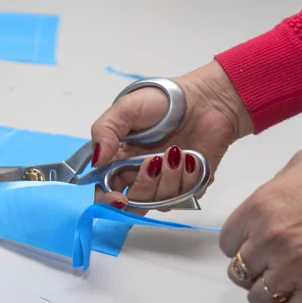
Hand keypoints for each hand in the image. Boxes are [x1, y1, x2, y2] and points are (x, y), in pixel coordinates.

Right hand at [91, 61, 252, 212]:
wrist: (205, 98)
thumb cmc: (162, 101)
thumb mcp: (125, 109)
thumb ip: (105, 132)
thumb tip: (96, 161)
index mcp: (117, 160)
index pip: (103, 191)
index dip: (107, 201)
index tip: (118, 198)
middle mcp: (138, 176)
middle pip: (132, 204)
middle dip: (142, 187)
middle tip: (153, 161)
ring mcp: (164, 183)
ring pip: (159, 203)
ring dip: (168, 178)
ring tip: (177, 150)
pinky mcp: (189, 186)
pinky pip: (185, 198)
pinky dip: (188, 178)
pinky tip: (191, 157)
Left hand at [220, 146, 301, 302]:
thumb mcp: (297, 167)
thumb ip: (274, 188)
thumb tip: (272, 196)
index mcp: (258, 209)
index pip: (227, 243)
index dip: (237, 246)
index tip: (246, 246)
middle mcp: (269, 239)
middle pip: (239, 271)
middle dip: (251, 270)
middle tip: (264, 266)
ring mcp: (294, 265)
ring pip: (260, 296)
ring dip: (267, 293)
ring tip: (279, 285)